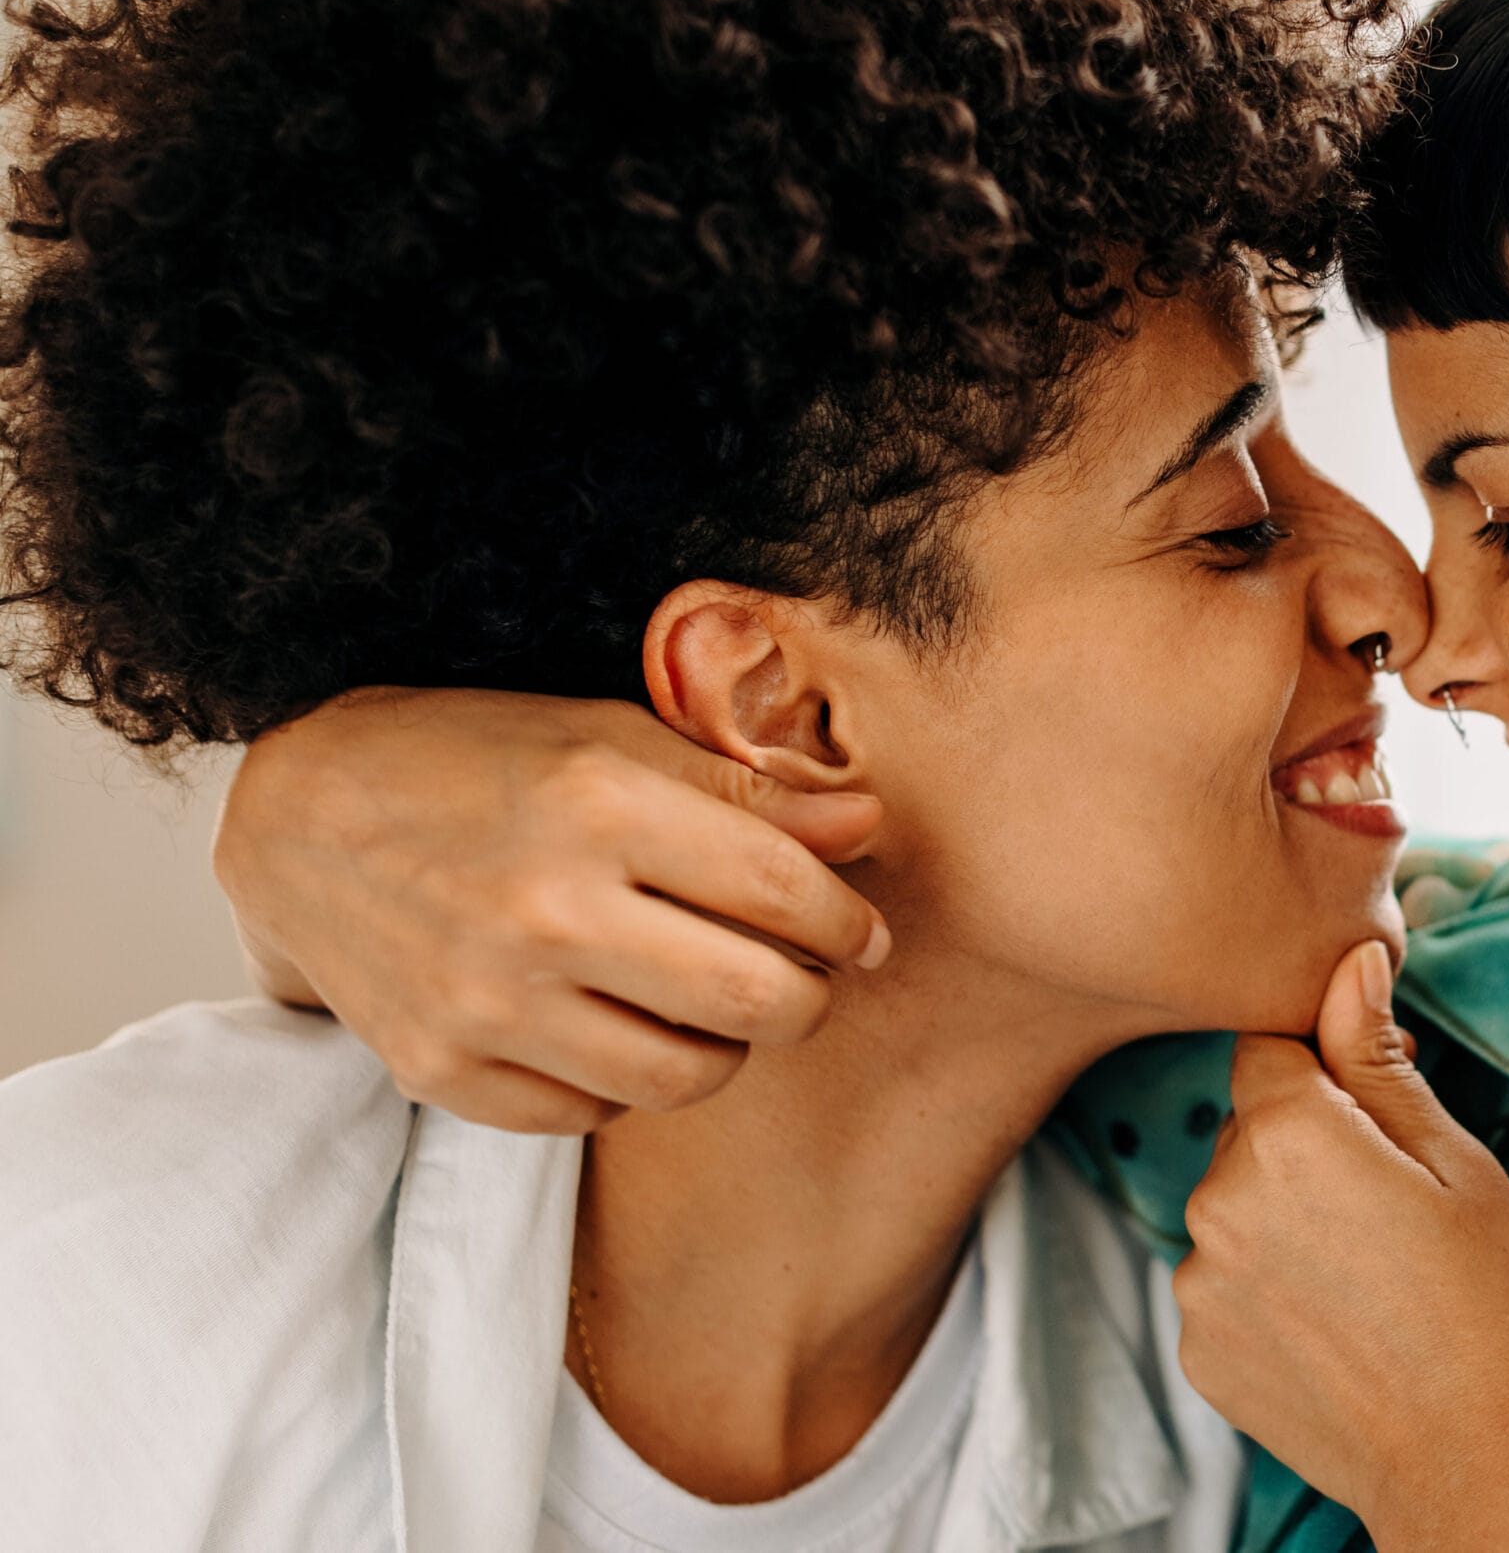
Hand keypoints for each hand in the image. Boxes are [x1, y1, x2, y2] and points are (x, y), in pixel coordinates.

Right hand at [214, 686, 889, 1133]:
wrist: (299, 818)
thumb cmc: (477, 761)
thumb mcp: (612, 734)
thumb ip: (746, 789)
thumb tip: (868, 825)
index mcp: (600, 805)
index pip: (786, 893)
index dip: (849, 921)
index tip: (861, 931)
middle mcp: (545, 911)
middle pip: (759, 1003)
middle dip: (810, 996)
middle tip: (805, 976)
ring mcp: (489, 1002)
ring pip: (687, 1078)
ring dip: (729, 1048)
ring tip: (714, 1003)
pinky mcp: (444, 1070)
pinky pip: (595, 1115)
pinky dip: (628, 1082)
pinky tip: (615, 1024)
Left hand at [1172, 944, 1508, 1552]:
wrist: (1472, 1469)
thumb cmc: (1491, 1310)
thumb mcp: (1455, 1163)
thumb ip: (1376, 1057)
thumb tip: (1351, 956)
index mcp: (1286, 1133)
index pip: (1269, 1044)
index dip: (1327, 1065)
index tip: (1378, 1107)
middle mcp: (1218, 1198)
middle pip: (1249, 1126)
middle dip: (1306, 1142)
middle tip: (1392, 1205)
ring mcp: (1199, 1281)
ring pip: (1236, 1203)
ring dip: (1283, 1216)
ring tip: (1370, 1275)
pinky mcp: (1196, 1347)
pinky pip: (1226, 1278)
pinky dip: (1268, 1286)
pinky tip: (1337, 1321)